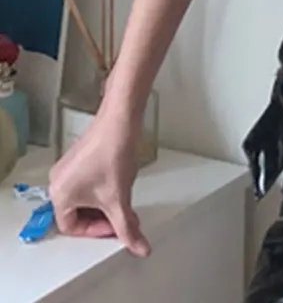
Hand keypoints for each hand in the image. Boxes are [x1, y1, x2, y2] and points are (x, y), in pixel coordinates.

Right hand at [48, 106, 150, 257]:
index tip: (116, 227)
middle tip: (122, 216)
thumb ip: (127, 227)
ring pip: (84, 197)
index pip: (72, 228)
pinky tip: (119, 181)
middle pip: (77, 213)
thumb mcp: (119, 198)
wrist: (121, 119)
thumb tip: (140, 248)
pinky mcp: (79, 156)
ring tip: (123, 197)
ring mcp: (67, 168)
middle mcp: (57, 182)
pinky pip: (86, 182)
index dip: (96, 231)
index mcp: (59, 196)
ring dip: (103, 202)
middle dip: (102, 217)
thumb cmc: (113, 154)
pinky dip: (102, 188)